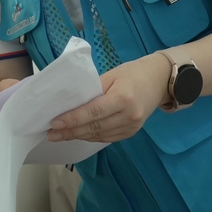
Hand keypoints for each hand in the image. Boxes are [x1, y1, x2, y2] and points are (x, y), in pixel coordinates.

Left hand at [48, 53, 169, 142]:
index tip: (55, 123)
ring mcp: (132, 127)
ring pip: (99, 135)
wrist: (159, 80)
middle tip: (51, 134)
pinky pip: (107, 138)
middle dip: (70, 131)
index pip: (93, 112)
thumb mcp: (111, 75)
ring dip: (78, 136)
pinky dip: (91, 136)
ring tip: (60, 135)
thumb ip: (93, 90)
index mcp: (123, 98)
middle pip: (94, 127)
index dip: (72, 120)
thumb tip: (70, 104)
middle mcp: (129, 116)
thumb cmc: (133, 73)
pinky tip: (77, 134)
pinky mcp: (131, 133)